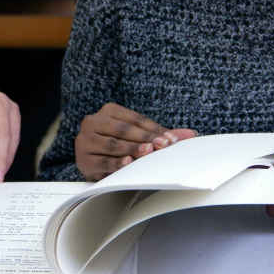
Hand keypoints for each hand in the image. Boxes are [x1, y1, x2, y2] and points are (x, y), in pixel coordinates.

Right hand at [76, 102, 196, 181]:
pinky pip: (103, 161)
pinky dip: (117, 163)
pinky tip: (128, 163)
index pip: (134, 119)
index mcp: (108, 111)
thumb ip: (160, 135)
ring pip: (113, 145)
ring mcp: (85, 140)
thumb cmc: (118, 147)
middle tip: (163, 145)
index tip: (171, 139)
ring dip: (132, 149)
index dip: (154, 129)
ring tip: (148, 152)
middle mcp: (93, 121)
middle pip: (124, 129)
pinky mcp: (83, 159)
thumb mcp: (137, 137)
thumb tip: (191, 134)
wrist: (91, 162)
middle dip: (146, 138)